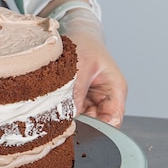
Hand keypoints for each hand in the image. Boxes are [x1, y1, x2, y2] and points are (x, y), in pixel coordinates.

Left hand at [58, 8, 126, 127]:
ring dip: (70, 120)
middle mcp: (106, 99)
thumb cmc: (85, 44)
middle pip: (96, 125)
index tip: (80, 132)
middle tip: (62, 127)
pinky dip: (63, 114)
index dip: (99, 131)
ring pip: (82, 121)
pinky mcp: (78, 100)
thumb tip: (68, 115)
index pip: (113, 120)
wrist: (77, 34)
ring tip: (55, 117)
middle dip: (80, 127)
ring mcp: (91, 101)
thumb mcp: (81, 64)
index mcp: (115, 90)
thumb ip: (76, 90)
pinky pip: (71, 113)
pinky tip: (52, 112)